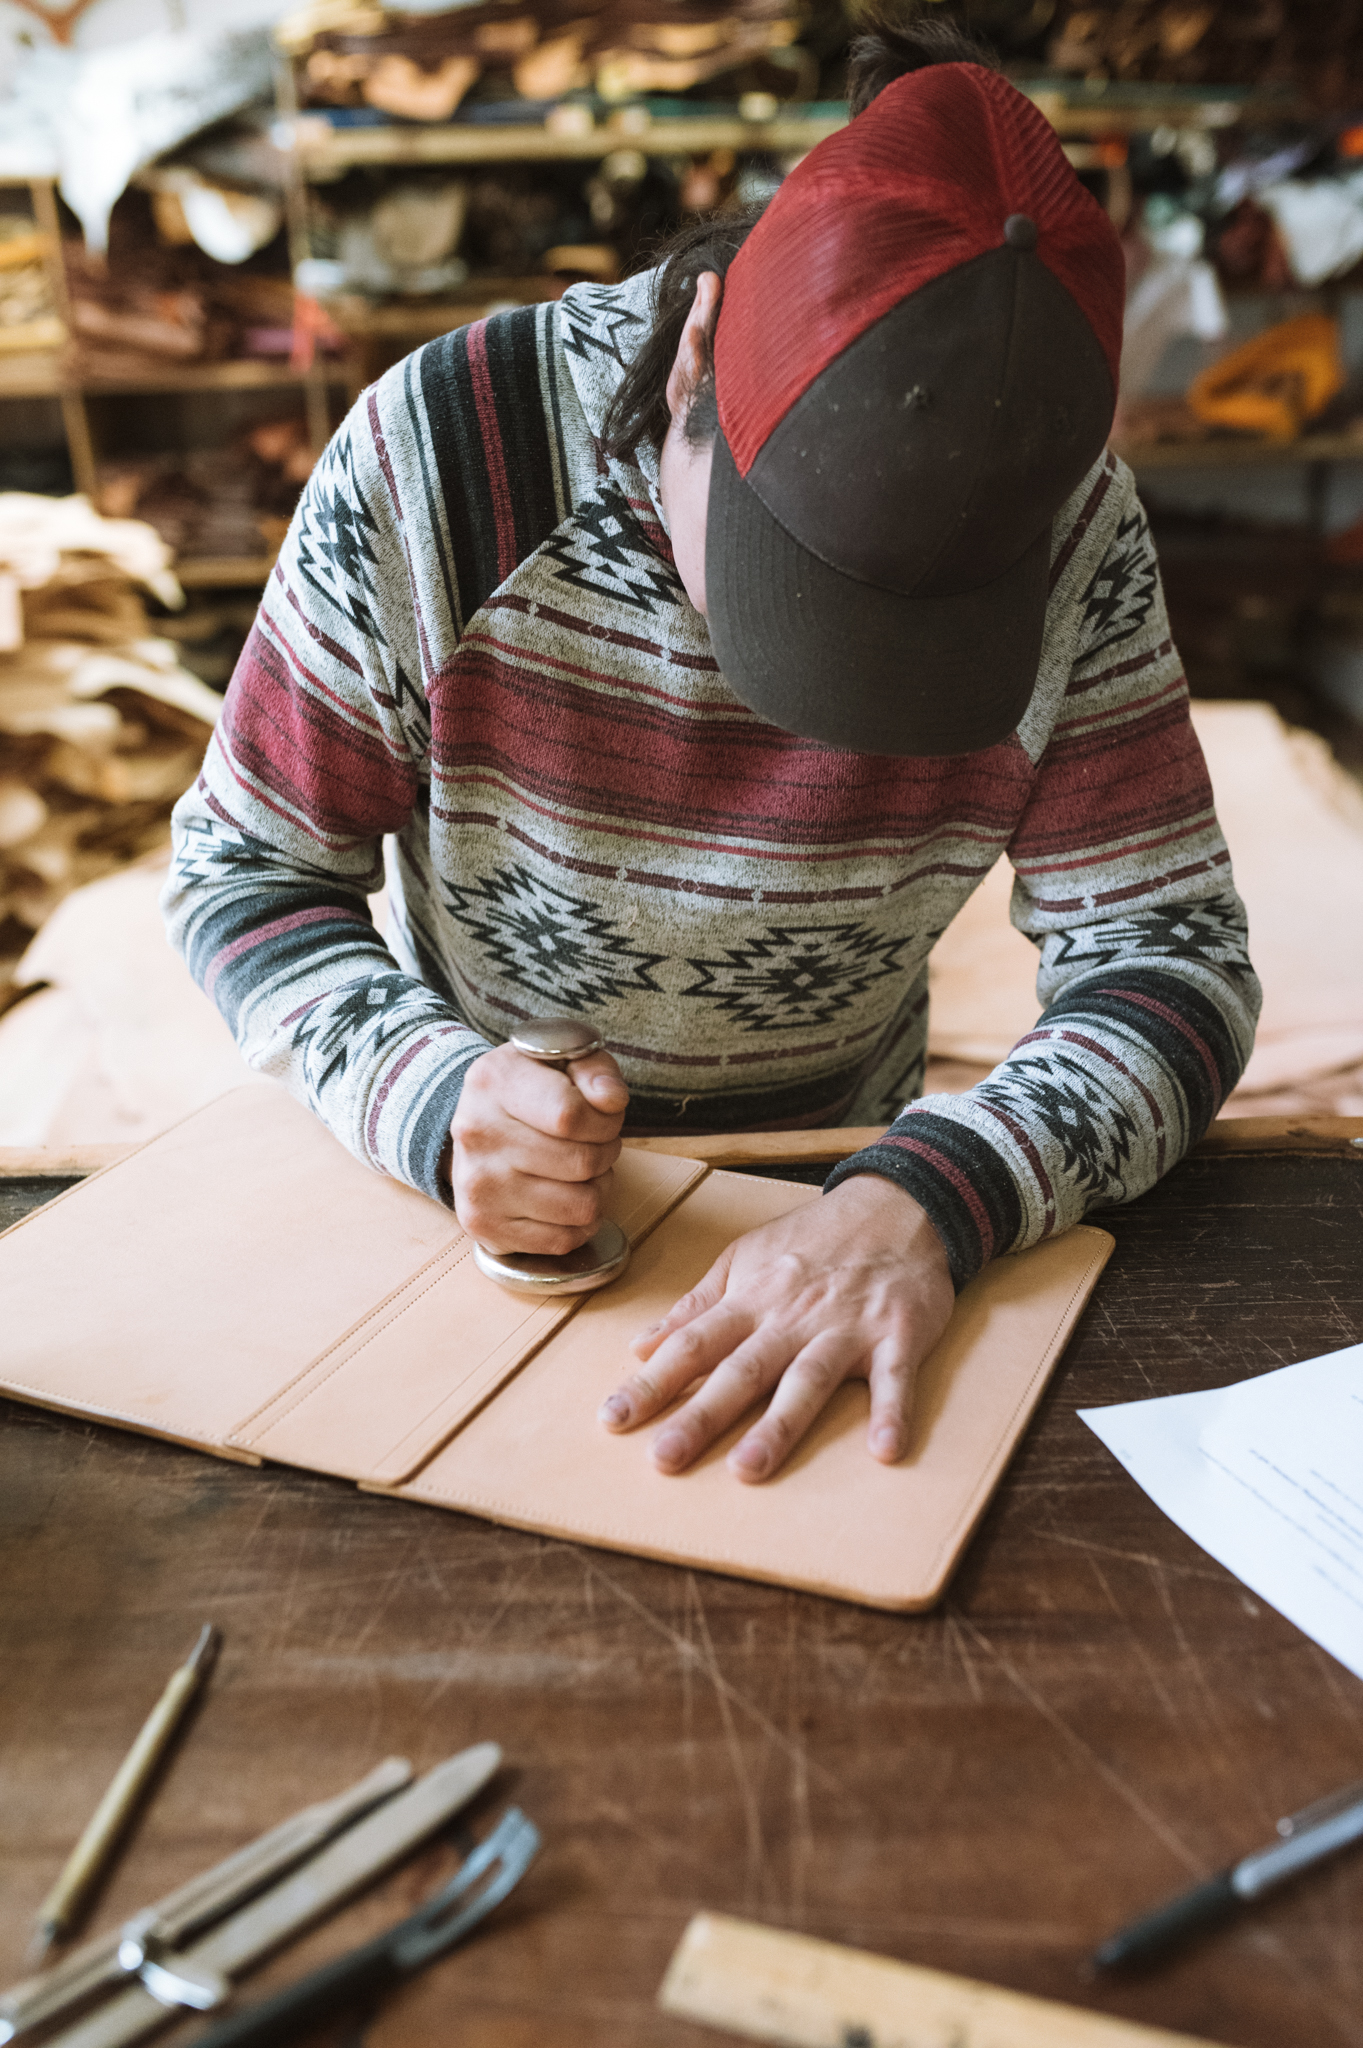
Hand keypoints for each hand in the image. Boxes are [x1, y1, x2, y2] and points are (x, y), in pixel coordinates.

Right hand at [449, 1042, 628, 1253]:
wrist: (478, 1124)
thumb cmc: (531, 1089)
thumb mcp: (563, 1057)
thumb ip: (596, 1068)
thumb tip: (611, 1100)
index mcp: (494, 1081)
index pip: (570, 1115)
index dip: (606, 1121)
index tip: (605, 1116)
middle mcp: (477, 1134)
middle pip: (582, 1162)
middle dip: (606, 1152)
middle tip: (594, 1142)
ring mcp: (478, 1185)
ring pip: (582, 1207)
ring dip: (597, 1189)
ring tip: (579, 1169)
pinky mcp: (484, 1226)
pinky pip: (564, 1240)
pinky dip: (579, 1222)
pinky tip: (565, 1195)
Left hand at [598, 1176, 953, 1482]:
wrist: (897, 1206)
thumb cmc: (814, 1239)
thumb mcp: (746, 1258)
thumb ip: (697, 1306)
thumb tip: (640, 1344)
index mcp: (751, 1300)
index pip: (691, 1344)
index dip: (651, 1382)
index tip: (613, 1419)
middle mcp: (792, 1317)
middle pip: (741, 1370)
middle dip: (701, 1415)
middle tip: (663, 1458)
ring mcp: (846, 1328)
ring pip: (807, 1379)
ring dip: (779, 1424)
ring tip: (748, 1469)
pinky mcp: (898, 1336)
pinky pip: (895, 1379)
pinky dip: (892, 1413)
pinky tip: (885, 1451)